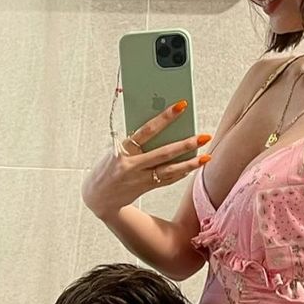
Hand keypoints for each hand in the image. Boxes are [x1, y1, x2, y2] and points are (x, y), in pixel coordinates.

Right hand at [82, 102, 209, 219]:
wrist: (97, 197)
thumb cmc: (107, 166)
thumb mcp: (114, 150)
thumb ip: (133, 140)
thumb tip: (159, 128)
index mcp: (122, 150)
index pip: (146, 130)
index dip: (165, 117)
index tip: (181, 106)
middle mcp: (132, 165)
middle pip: (163, 153)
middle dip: (186, 144)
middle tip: (204, 136)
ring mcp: (140, 179)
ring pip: (169, 170)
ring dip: (190, 163)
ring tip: (206, 156)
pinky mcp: (145, 188)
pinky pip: (167, 180)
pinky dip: (180, 173)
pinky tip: (193, 166)